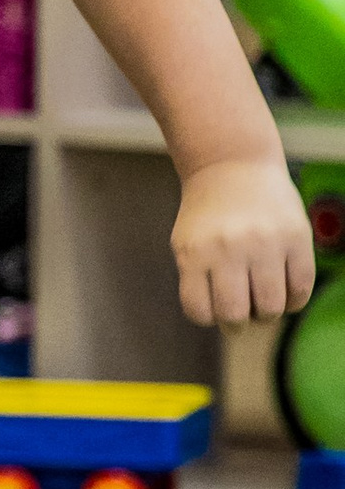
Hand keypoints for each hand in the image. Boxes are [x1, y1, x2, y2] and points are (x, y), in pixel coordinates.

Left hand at [172, 153, 314, 327]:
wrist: (233, 164)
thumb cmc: (208, 214)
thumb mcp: (188, 243)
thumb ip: (198, 281)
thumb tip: (228, 324)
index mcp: (194, 252)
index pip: (200, 312)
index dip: (208, 317)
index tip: (213, 307)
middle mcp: (229, 248)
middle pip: (236, 315)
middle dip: (238, 322)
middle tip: (242, 311)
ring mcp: (265, 242)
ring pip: (271, 308)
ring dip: (266, 313)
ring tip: (262, 298)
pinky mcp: (297, 237)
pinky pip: (300, 289)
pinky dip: (293, 300)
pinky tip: (284, 289)